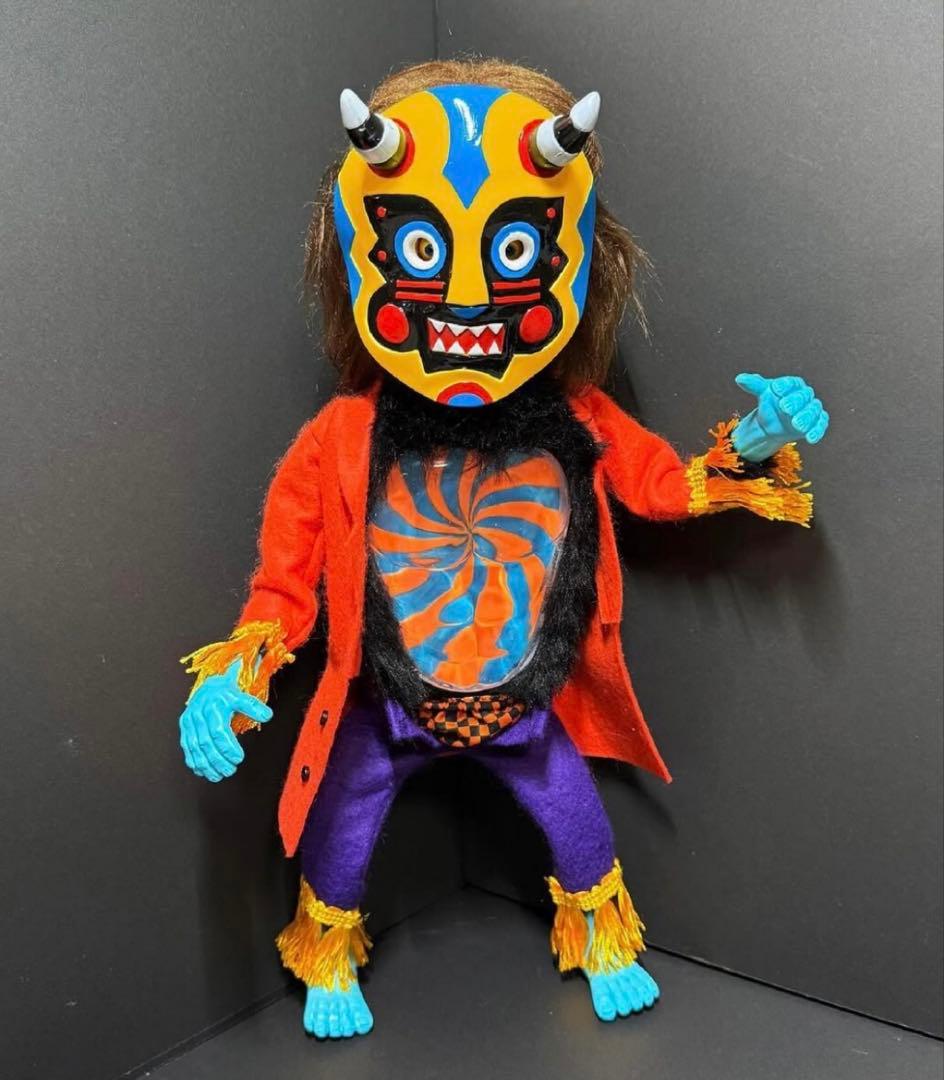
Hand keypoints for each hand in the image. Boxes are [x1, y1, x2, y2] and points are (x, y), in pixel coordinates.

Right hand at [179, 659, 271, 781]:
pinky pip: (187, 747)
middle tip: (230, 771)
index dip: (228, 748)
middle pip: (206, 743)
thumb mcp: (241, 696)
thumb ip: (253, 707)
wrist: (208, 686)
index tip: (238, 758)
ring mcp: (189, 722)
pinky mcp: (184, 727)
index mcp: (213, 707)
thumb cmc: (227, 693)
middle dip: (218, 760)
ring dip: (206, 765)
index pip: (219, 732)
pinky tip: (202, 772)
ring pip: (195, 747)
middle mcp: (199, 715)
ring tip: (218, 776)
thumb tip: (268, 716)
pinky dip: (194, 761)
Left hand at [731, 373, 829, 462]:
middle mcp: (805, 395)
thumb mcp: (762, 393)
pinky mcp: (816, 422)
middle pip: (803, 397)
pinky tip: (810, 438)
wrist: (773, 425)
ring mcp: (812, 409)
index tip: (775, 388)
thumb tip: (739, 378)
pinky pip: (820, 425)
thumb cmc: (770, 405)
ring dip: (806, 417)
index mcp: (793, 385)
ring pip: (813, 411)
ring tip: (796, 424)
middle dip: (795, 402)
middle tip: (785, 408)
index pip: (791, 383)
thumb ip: (754, 384)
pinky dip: (816, 431)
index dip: (784, 385)